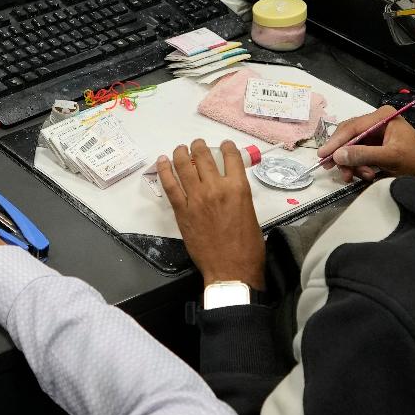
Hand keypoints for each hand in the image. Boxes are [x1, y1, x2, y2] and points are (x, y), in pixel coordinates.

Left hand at [157, 140, 266, 287]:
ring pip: (184, 166)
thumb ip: (238, 196)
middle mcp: (216, 188)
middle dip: (199, 146)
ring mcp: (196, 198)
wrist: (231, 269)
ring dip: (181, 153)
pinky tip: (163, 162)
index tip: (223, 145)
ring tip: (180, 149)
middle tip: (197, 144)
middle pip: (204, 157)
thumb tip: (229, 188)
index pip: (231, 157)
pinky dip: (165, 171)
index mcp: (238, 188)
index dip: (226, 147)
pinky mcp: (182, 211)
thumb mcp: (250, 213)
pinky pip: (170, 186)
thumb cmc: (247, 247)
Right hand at [329, 111, 414, 183]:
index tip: (323, 155)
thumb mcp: (389, 158)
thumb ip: (363, 155)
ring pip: (353, 147)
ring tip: (358, 177)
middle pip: (350, 136)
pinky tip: (365, 175)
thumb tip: (337, 155)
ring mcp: (377, 133)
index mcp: (382, 117)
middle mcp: (377, 121)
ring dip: (352, 164)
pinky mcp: (377, 144)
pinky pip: (360, 153)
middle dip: (344, 155)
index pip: (352, 127)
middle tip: (338, 171)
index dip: (336, 141)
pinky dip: (359, 165)